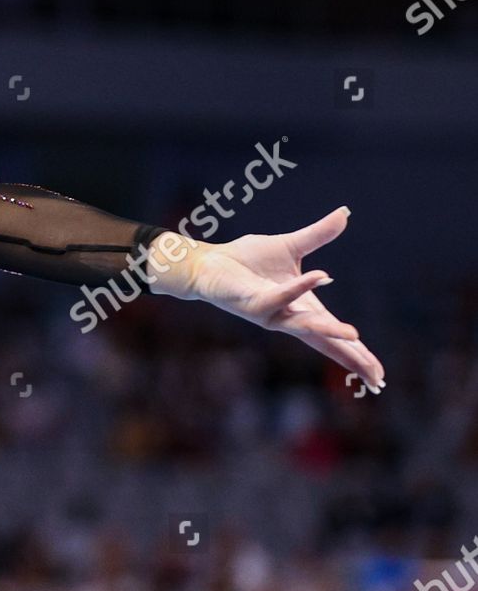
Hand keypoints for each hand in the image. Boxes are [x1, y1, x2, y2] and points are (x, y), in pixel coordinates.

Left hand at [151, 207, 385, 391]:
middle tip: (375, 374)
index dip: (356, 355)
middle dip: (349, 356)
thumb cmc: (248, 260)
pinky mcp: (252, 303)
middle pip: (324, 341)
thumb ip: (318, 234)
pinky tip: (321, 277)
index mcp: (303, 308)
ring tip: (355, 335)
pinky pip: (279, 297)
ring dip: (328, 329)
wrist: (210, 261)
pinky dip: (298, 288)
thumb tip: (345, 214)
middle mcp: (288, 317)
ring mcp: (270, 313)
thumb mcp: (292, 245)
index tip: (379, 376)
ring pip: (303, 325)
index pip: (334, 336)